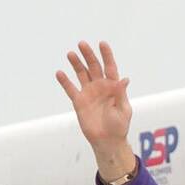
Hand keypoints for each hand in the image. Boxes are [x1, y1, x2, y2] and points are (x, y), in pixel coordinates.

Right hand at [55, 41, 132, 159]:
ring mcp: (89, 93)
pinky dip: (65, 81)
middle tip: (82, 44)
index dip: (106, 55)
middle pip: (94, 66)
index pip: (110, 67)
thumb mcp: (122, 110)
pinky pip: (70, 89)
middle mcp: (100, 86)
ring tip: (70, 54)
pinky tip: (60, 73)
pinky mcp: (79, 102)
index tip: (102, 44)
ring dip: (76, 64)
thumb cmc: (119, 126)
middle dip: (88, 55)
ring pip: (82, 74)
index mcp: (113, 87)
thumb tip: (124, 79)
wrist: (107, 141)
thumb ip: (121, 94)